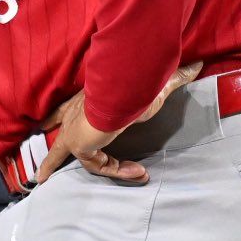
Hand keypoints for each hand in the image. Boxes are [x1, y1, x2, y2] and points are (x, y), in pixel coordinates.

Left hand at [29, 64, 202, 186]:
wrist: (122, 87)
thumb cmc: (135, 82)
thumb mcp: (155, 86)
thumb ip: (174, 78)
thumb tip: (198, 65)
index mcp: (85, 100)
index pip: (65, 108)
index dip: (56, 117)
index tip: (45, 124)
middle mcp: (75, 116)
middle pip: (58, 140)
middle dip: (51, 159)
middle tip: (41, 176)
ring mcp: (75, 132)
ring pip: (83, 159)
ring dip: (111, 169)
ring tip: (137, 173)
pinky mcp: (80, 145)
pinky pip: (98, 165)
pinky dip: (117, 170)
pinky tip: (137, 171)